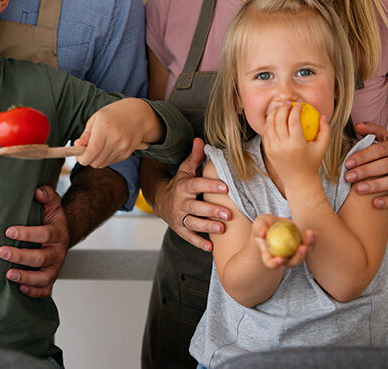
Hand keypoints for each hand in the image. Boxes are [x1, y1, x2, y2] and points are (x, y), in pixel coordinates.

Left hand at [0, 186, 68, 297]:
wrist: (61, 236)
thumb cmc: (51, 220)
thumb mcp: (52, 204)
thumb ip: (47, 195)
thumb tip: (37, 191)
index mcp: (58, 233)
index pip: (45, 234)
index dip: (27, 233)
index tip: (8, 231)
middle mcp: (58, 252)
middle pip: (42, 257)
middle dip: (21, 256)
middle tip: (1, 252)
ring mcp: (55, 268)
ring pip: (44, 278)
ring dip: (26, 277)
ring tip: (8, 274)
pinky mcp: (50, 280)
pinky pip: (45, 291)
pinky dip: (33, 292)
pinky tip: (18, 287)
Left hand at [74, 98, 152, 167]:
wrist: (139, 115)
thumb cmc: (114, 114)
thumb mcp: (97, 118)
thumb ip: (86, 134)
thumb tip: (77, 145)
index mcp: (104, 128)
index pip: (91, 152)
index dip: (82, 158)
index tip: (78, 156)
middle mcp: (115, 139)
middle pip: (95, 162)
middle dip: (88, 159)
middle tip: (87, 150)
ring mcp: (123, 147)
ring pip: (103, 164)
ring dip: (97, 159)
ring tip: (99, 147)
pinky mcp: (128, 153)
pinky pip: (111, 162)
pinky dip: (106, 158)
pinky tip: (108, 147)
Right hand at [154, 138, 229, 252]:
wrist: (159, 200)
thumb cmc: (179, 183)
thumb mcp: (185, 169)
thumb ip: (194, 157)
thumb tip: (200, 140)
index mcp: (184, 186)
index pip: (197, 185)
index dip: (211, 186)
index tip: (225, 187)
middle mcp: (181, 202)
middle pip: (196, 207)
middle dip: (211, 211)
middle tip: (228, 214)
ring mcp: (179, 216)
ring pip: (193, 222)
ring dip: (207, 227)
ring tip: (221, 229)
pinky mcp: (179, 228)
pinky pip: (189, 237)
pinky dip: (199, 243)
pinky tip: (210, 247)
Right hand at [251, 214, 315, 269]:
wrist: (272, 224)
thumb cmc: (262, 226)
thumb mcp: (258, 225)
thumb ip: (260, 229)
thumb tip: (263, 233)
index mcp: (270, 257)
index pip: (271, 263)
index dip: (276, 263)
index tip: (281, 259)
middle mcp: (283, 258)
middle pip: (292, 262)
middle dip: (299, 257)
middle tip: (302, 248)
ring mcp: (293, 253)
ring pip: (303, 254)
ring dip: (309, 246)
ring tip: (311, 234)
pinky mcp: (300, 245)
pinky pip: (308, 245)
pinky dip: (312, 240)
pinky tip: (314, 232)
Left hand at [263, 102, 328, 182]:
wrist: (298, 181)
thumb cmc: (312, 162)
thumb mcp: (322, 147)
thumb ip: (325, 130)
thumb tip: (322, 115)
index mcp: (296, 145)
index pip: (293, 121)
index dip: (295, 110)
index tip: (299, 105)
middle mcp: (283, 146)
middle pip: (279, 120)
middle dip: (283, 108)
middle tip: (288, 104)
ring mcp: (273, 149)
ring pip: (270, 125)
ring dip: (274, 114)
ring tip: (281, 108)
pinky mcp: (267, 151)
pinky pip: (266, 133)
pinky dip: (269, 123)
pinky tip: (275, 118)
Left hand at [346, 121, 387, 207]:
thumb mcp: (384, 140)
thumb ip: (371, 130)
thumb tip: (357, 126)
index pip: (381, 149)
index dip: (364, 156)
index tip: (347, 163)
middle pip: (387, 165)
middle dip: (366, 171)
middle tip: (348, 177)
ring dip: (376, 185)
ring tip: (358, 189)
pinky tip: (375, 204)